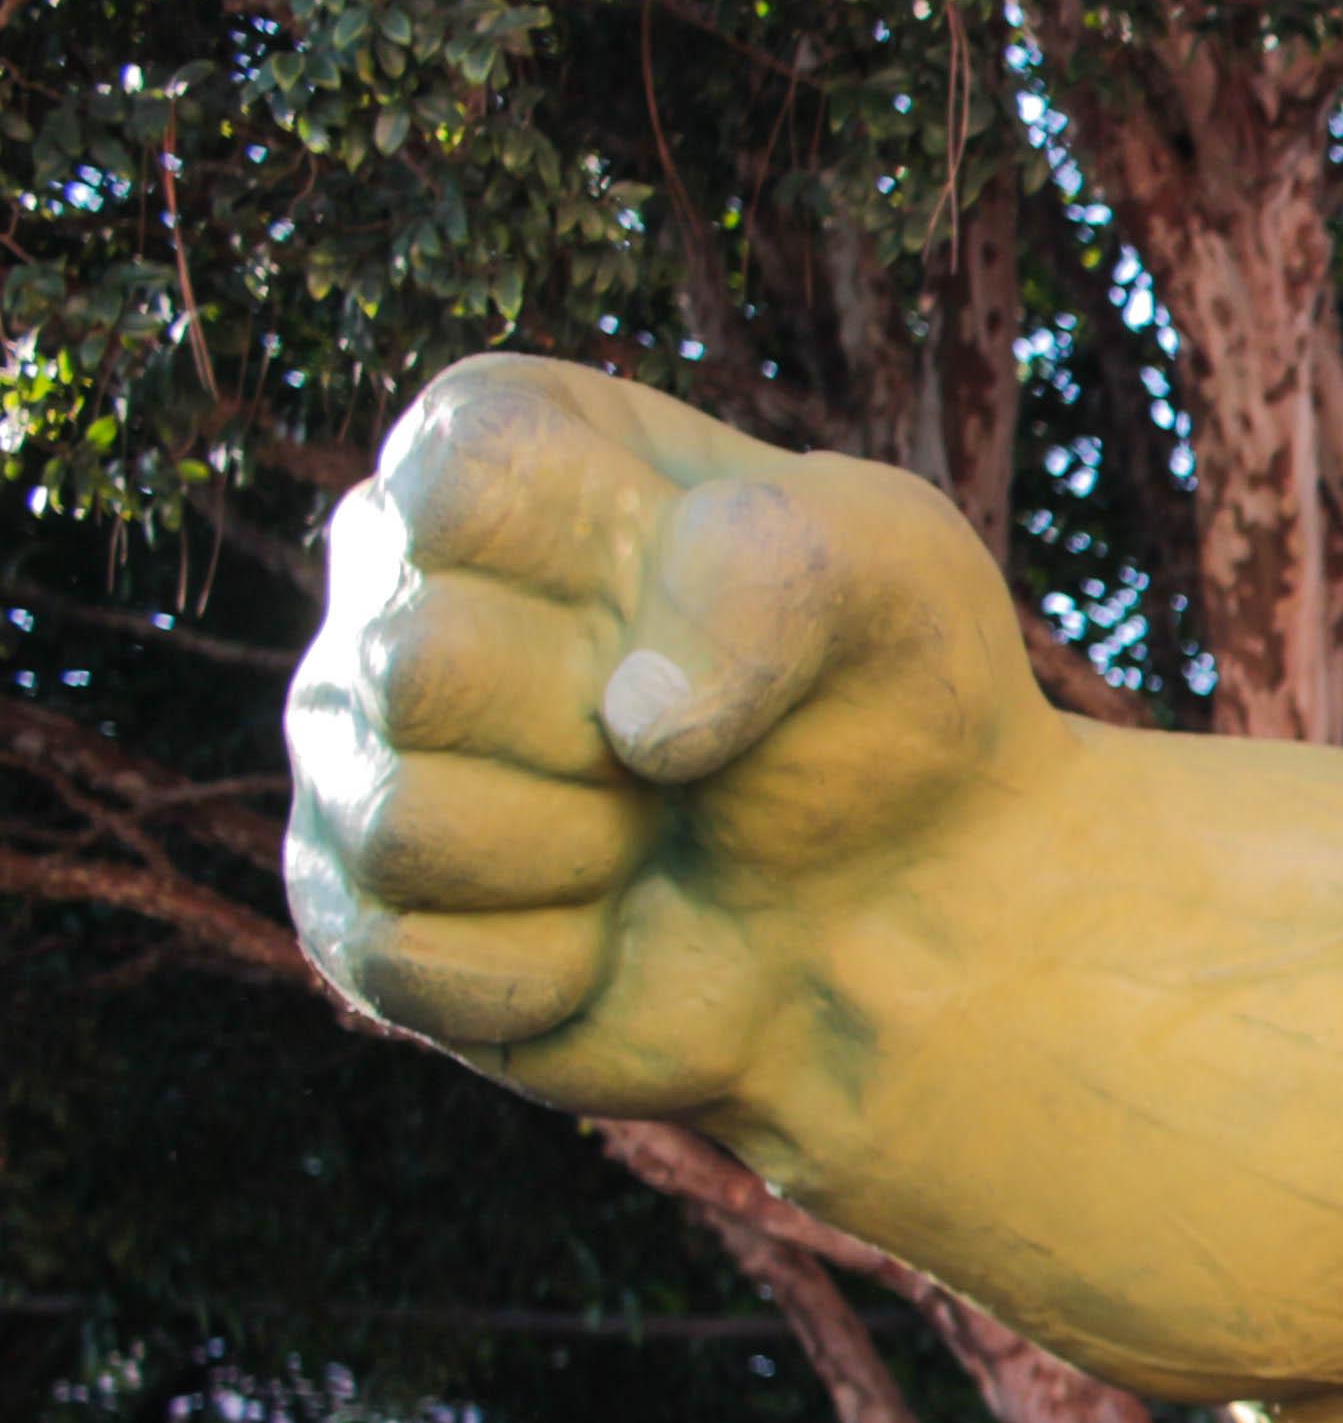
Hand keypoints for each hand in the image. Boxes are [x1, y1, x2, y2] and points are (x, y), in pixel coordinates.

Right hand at [285, 355, 1055, 1112]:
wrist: (905, 894)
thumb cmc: (876, 694)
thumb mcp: (884, 568)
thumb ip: (769, 569)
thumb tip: (636, 724)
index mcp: (490, 453)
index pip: (467, 487)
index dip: (615, 574)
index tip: (708, 598)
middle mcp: (388, 594)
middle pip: (422, 668)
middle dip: (605, 737)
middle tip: (689, 747)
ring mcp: (357, 759)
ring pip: (409, 825)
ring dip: (585, 855)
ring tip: (647, 831)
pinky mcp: (364, 923)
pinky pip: (416, 962)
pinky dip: (559, 969)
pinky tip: (608, 932)